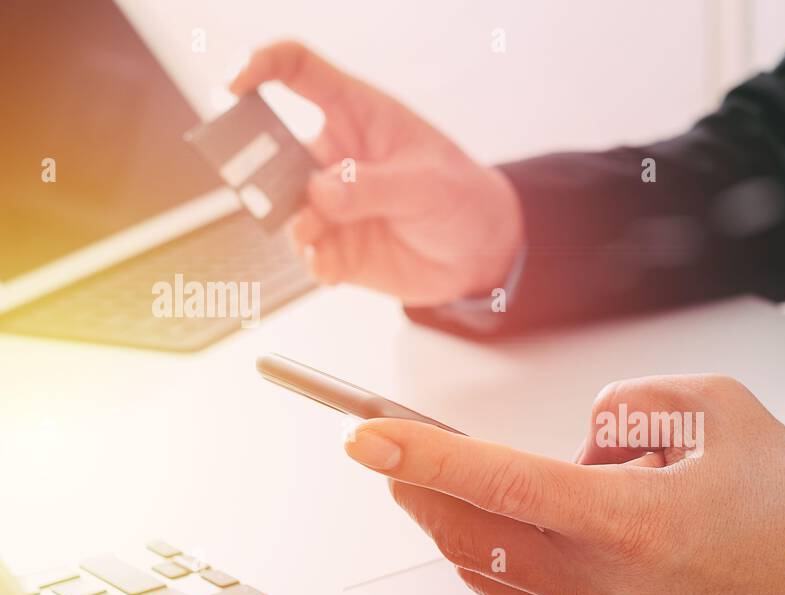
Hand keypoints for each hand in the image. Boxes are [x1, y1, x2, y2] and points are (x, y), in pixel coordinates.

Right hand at [230, 42, 522, 303]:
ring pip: (286, 208)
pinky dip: (313, 262)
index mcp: (357, 115)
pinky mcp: (337, 246)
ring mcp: (331, 203)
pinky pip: (308, 253)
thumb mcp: (428, 184)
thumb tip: (319, 194)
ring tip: (315, 239)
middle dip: (259, 168)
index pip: (298, 71)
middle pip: (273, 148)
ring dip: (294, 223)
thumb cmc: (462, 198)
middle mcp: (334, 157)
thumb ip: (374, 187)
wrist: (481, 254)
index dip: (261, 67)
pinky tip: (328, 268)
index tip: (234, 86)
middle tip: (267, 190)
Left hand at [343, 375, 784, 594]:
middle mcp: (611, 585)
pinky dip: (498, 554)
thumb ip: (629, 402)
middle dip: (420, 487)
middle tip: (391, 449)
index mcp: (636, 525)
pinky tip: (501, 523)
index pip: (502, 488)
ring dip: (456, 522)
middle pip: (474, 537)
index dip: (425, 458)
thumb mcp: (718, 408)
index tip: (369, 437)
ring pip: (492, 572)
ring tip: (447, 476)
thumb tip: (581, 438)